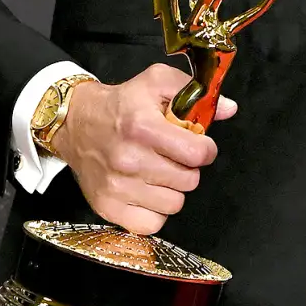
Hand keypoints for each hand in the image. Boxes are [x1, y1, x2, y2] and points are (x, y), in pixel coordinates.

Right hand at [53, 64, 237, 234]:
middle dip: (188, 167)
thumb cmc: (122, 103)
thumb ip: (195, 91)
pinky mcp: (108, 207)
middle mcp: (129, 159)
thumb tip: (229, 109)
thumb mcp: (156, 81)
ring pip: (174, 204)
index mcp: (143, 127)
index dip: (205, 149)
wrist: (76, 123)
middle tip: (173, 156)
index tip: (197, 144)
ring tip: (158, 171)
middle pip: (189, 181)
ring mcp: (118, 187)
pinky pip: (153, 224)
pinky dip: (155, 211)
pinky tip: (147, 190)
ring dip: (172, 189)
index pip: (197, 153)